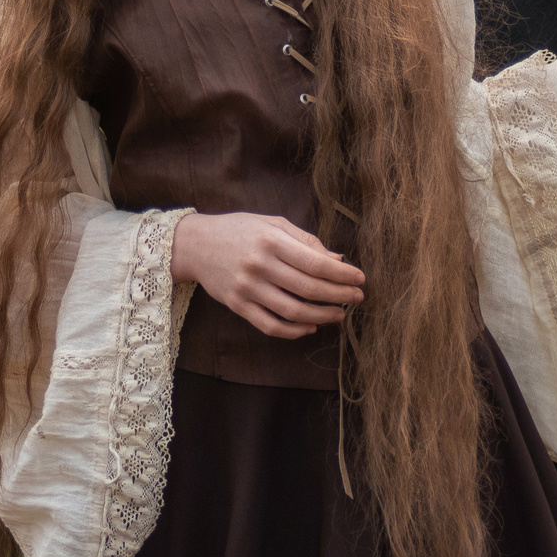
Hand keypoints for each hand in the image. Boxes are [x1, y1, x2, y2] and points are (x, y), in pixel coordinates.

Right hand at [169, 212, 364, 339]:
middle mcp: (260, 266)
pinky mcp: (237, 306)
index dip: (342, 274)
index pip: (316, 263)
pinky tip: (310, 327)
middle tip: (357, 298)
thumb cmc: (240, 230)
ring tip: (339, 314)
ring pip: (292, 311)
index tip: (360, 279)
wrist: (195, 244)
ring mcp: (247, 289)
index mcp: (272, 241)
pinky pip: (270, 325)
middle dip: (339, 296)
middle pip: (308, 289)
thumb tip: (337, 260)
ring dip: (321, 316)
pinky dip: (293, 331)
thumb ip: (306, 241)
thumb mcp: (274, 224)